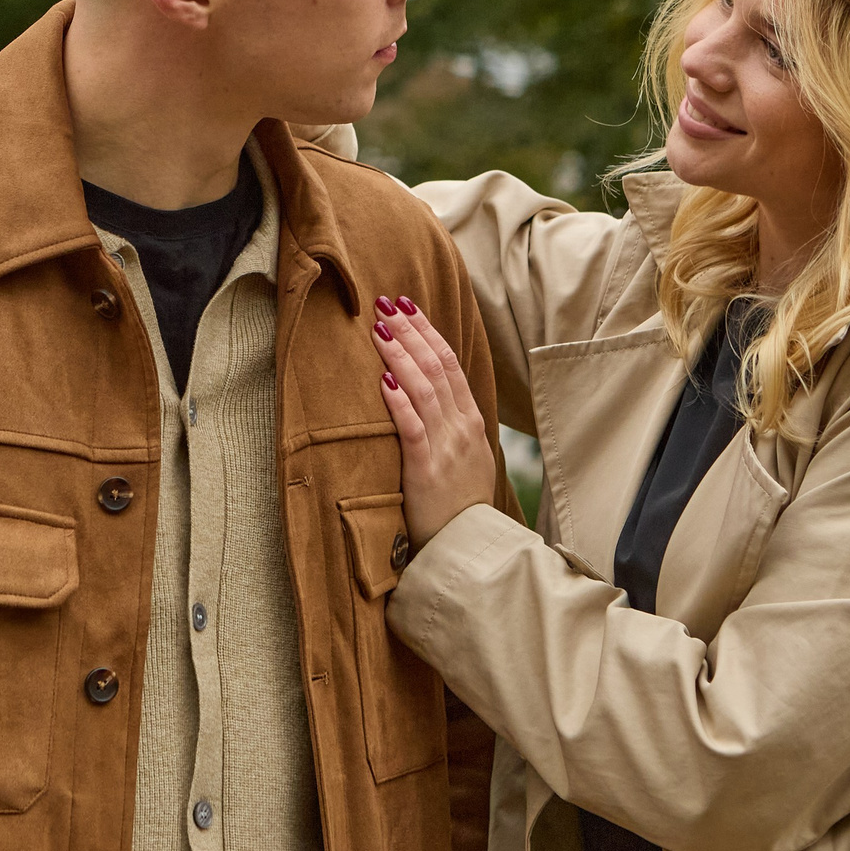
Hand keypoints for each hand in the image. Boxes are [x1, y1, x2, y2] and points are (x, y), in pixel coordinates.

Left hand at [371, 297, 497, 544]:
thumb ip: (451, 425)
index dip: (428, 331)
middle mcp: (462, 428)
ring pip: (424, 390)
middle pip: (437, 368)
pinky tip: (383, 381)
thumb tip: (428, 393)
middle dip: (410, 332)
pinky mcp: (426, 470)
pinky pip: (412, 428)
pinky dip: (398, 402)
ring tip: (378, 329)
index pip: (451, 365)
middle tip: (385, 304)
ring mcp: (446, 448)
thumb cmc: (459, 504)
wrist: (469, 546)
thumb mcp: (465, 458)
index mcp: (471, 422)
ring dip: (400, 356)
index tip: (407, 306)